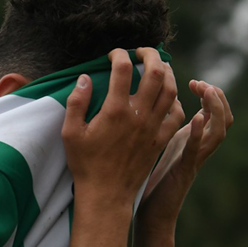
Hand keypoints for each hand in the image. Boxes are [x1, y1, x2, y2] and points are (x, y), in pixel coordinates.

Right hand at [62, 48, 184, 210]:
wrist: (107, 194)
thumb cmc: (86, 164)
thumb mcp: (70, 133)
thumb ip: (76, 102)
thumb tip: (85, 77)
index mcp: (115, 111)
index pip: (123, 69)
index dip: (119, 54)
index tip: (113, 54)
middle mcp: (138, 115)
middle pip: (155, 73)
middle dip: (151, 55)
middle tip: (142, 52)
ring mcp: (153, 127)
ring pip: (170, 90)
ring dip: (167, 73)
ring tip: (158, 67)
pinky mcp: (161, 140)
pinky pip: (176, 114)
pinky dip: (174, 100)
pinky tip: (166, 97)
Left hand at [139, 79, 232, 230]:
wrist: (149, 213)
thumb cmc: (148, 179)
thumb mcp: (157, 143)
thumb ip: (162, 123)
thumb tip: (153, 97)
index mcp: (192, 139)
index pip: (215, 111)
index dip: (210, 92)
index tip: (193, 81)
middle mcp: (199, 148)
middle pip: (225, 119)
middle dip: (217, 97)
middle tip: (200, 84)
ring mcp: (194, 159)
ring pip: (219, 132)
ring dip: (216, 109)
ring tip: (206, 92)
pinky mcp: (184, 170)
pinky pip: (197, 150)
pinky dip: (199, 133)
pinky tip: (196, 118)